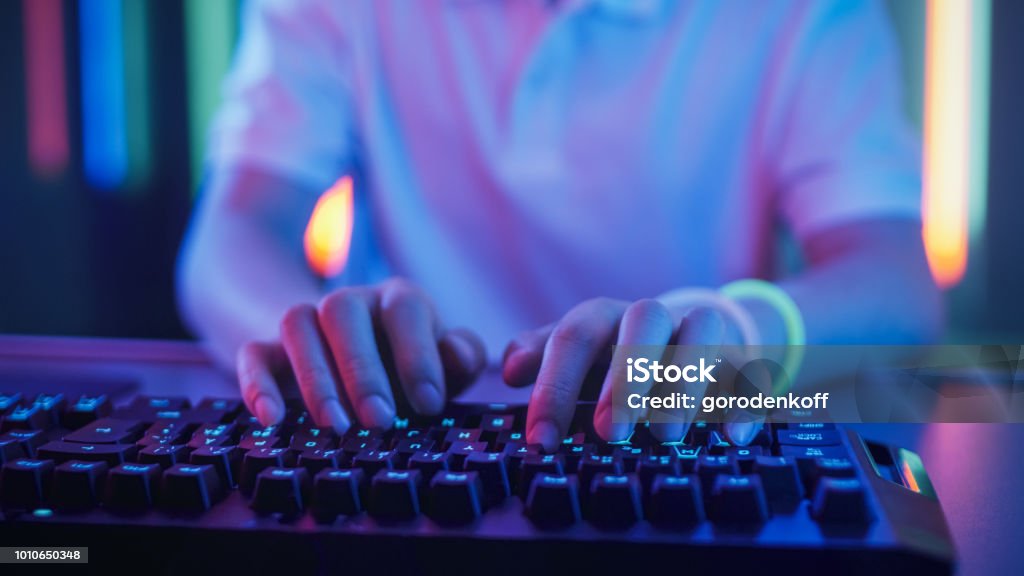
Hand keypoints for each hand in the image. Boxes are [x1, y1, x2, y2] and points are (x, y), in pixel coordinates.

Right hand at [238, 278, 486, 431]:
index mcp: (398, 299)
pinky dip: (257, 384)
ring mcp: (306, 321)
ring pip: (297, 325)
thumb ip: (462, 356)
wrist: (354, 356)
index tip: (429, 404)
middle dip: (362, 370)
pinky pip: (253, 353)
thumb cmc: (410, 364)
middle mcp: (349, 302)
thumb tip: (459, 355)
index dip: (417, 355)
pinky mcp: (270, 349)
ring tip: (335, 427)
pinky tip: (272, 419)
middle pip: (342, 311)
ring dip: (315, 378)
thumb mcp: (445, 361)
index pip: (404, 309)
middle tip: (380, 421)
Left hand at [503, 297, 766, 451]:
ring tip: (664, 438)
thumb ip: (539, 355)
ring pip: (701, 335)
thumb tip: (508, 368)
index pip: (573, 336)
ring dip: (683, 384)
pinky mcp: (740, 357)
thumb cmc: (615, 355)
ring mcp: (700, 332)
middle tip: (608, 434)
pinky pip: (749, 370)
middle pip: (643, 322)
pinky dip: (743, 401)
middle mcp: (653, 316)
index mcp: (604, 316)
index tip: (541, 440)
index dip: (555, 386)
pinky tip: (730, 437)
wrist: (687, 337)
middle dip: (625, 378)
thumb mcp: (576, 354)